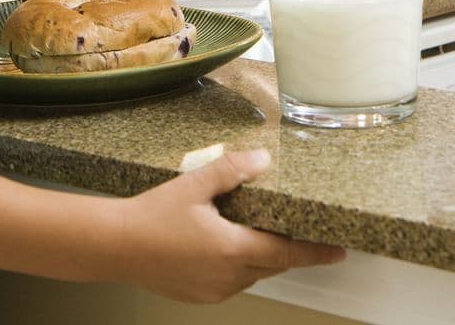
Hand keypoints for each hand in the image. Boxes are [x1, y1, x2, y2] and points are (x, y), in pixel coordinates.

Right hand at [117, 149, 344, 302]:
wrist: (115, 245)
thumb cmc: (151, 216)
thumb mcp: (194, 186)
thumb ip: (231, 171)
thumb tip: (263, 159)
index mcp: (232, 248)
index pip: (287, 254)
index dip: (315, 253)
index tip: (339, 252)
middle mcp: (228, 276)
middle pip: (271, 264)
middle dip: (285, 250)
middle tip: (299, 233)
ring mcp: (214, 290)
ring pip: (251, 274)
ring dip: (258, 257)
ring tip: (253, 232)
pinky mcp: (199, 295)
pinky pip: (230, 282)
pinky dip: (236, 266)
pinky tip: (223, 247)